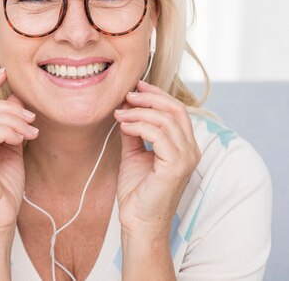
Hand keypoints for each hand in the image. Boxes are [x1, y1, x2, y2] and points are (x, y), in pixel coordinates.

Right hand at [0, 68, 38, 237]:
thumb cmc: (4, 188)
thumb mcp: (11, 148)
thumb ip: (10, 124)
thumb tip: (14, 98)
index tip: (5, 72)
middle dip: (11, 109)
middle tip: (32, 120)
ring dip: (14, 121)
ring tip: (30, 133)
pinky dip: (8, 131)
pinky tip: (21, 140)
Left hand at [114, 80, 200, 235]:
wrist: (137, 222)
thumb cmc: (137, 192)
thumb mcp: (133, 154)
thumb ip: (134, 132)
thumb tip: (126, 109)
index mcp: (184, 146)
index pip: (176, 110)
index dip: (156, 94)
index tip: (134, 86)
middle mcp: (190, 150)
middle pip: (175, 109)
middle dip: (149, 97)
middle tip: (126, 94)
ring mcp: (186, 158)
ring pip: (167, 119)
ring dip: (139, 111)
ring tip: (119, 114)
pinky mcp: (176, 167)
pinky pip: (159, 135)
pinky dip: (139, 125)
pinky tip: (123, 126)